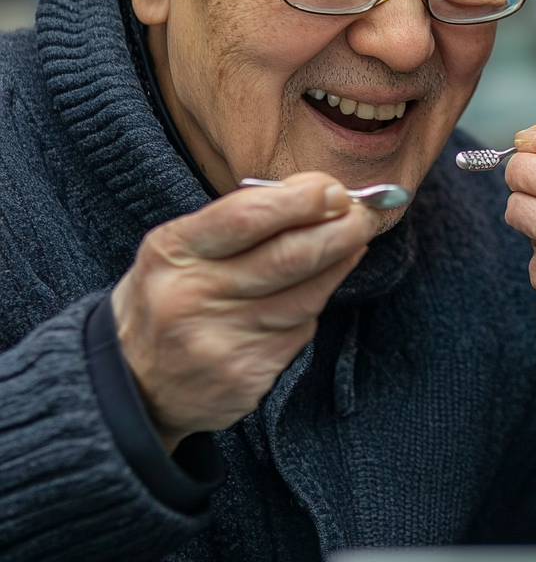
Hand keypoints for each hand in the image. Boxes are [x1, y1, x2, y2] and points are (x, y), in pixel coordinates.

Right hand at [111, 172, 375, 451]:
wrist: (134, 384)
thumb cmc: (171, 294)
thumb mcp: (182, 247)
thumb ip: (242, 219)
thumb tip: (319, 194)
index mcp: (174, 252)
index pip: (247, 218)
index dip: (300, 200)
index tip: (335, 189)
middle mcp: (194, 298)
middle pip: (288, 258)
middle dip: (338, 231)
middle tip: (363, 214)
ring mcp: (221, 343)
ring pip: (305, 297)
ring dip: (339, 265)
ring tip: (353, 242)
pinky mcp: (246, 378)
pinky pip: (299, 331)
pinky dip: (313, 306)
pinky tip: (313, 291)